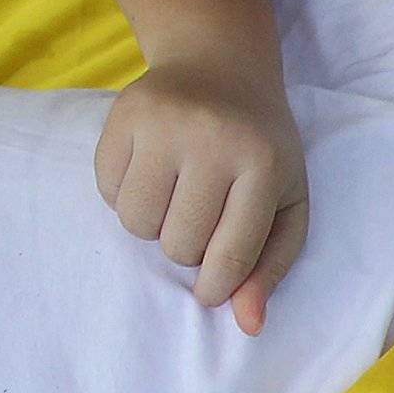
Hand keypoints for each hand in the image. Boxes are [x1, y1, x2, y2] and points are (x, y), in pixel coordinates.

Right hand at [93, 57, 308, 334]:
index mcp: (263, 165)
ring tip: (175, 198)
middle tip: (198, 220)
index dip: (216, 288)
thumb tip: (249, 324)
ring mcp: (164, 122)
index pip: (231, 255)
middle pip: (178, 245)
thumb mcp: (285, 205)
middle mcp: (213, 139)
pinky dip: (125, 197)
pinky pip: (107, 191)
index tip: (210, 292)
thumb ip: (270, 267)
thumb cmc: (262, 151)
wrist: (220, 68)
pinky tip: (150, 173)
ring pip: (136, 224)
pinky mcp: (123, 113)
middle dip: (186, 248)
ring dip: (153, 226)